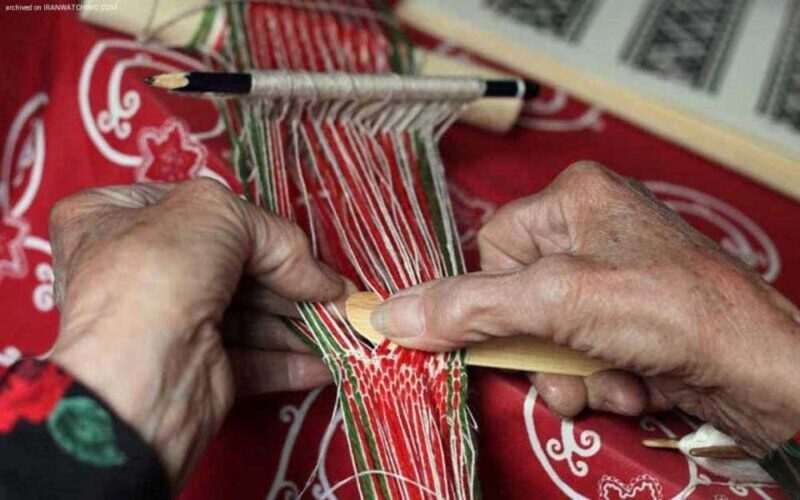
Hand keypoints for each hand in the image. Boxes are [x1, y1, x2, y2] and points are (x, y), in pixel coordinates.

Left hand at [48, 179, 344, 485]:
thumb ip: (274, 233)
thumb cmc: (158, 270)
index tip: (300, 242)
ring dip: (302, 320)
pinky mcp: (194, 369)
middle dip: (293, 279)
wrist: (137, 375)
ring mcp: (165, 322)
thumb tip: (319, 276)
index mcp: (112, 217)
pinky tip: (327, 360)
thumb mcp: (215, 213)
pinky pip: (251, 359)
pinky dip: (291, 359)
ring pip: (249, 314)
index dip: (251, 221)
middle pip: (233, 265)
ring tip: (346, 324)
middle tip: (340, 292)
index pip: (195, 210)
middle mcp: (137, 270)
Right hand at [371, 162, 799, 454]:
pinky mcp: (632, 320)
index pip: (490, 249)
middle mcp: (592, 231)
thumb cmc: (675, 311)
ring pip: (546, 337)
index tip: (504, 336)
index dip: (493, 302)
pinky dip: (598, 381)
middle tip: (566, 367)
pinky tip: (632, 382)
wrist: (763, 374)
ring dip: (570, 373)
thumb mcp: (557, 302)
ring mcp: (615, 278)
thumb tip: (389, 313)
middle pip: (516, 300)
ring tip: (611, 377)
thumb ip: (468, 308)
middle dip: (540, 350)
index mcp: (573, 198)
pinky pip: (581, 355)